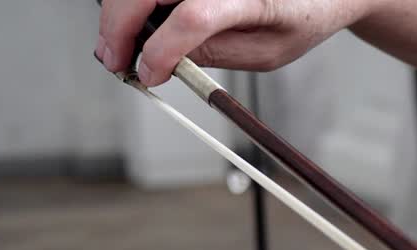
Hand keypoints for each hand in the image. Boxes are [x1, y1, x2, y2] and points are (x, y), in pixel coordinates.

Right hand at [96, 0, 371, 85]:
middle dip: (120, 26)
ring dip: (120, 12)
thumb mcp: (268, 51)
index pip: (195, 17)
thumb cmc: (301, 15)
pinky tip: (135, 23)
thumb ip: (218, 54)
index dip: (162, 50)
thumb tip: (167, 63)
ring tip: (120, 47)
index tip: (147, 75)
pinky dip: (134, 0)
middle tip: (114, 61)